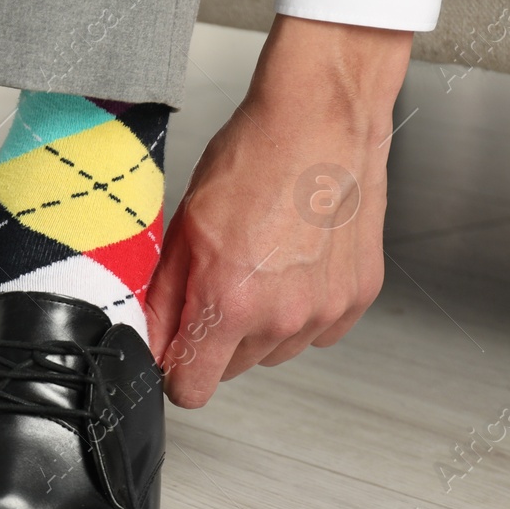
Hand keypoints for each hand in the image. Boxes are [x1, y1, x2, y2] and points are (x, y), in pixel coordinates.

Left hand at [145, 16, 411, 407]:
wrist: (320, 119)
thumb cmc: (253, 160)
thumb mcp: (183, 230)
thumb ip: (163, 300)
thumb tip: (152, 343)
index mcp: (229, 303)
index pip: (193, 389)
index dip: (176, 372)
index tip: (175, 353)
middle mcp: (281, 316)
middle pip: (232, 370)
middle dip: (216, 340)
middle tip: (217, 284)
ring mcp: (324, 309)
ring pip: (274, 352)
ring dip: (261, 326)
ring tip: (259, 267)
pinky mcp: (357, 296)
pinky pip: (317, 331)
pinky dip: (302, 310)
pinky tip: (293, 267)